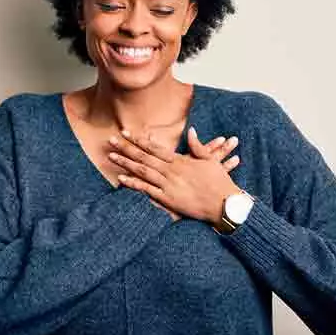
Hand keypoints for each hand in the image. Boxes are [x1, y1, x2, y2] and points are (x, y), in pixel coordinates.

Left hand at [108, 127, 242, 223]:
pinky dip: (133, 184)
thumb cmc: (219, 182)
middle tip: (111, 140)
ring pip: (142, 171)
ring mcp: (169, 184)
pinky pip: (147, 190)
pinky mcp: (168, 199)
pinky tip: (121, 179)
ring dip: (126, 163)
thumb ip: (198, 145)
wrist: (224, 203)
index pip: (154, 148)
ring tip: (111, 156)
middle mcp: (171, 170)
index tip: (126, 133)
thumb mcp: (210, 160)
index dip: (139, 140)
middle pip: (144, 157)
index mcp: (180, 160)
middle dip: (126, 148)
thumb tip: (191, 131)